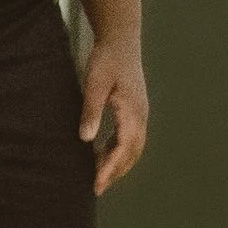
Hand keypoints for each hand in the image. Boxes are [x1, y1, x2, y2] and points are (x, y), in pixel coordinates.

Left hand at [81, 37, 149, 192]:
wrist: (121, 39)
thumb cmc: (107, 60)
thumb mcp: (95, 84)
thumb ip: (91, 111)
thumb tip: (86, 139)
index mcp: (132, 111)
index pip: (123, 148)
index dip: (110, 169)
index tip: (97, 185)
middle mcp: (141, 115)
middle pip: (132, 152)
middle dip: (116, 172)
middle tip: (96, 188)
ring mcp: (140, 112)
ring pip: (133, 146)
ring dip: (118, 162)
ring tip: (98, 175)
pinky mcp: (135, 109)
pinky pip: (130, 137)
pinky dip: (118, 150)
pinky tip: (102, 154)